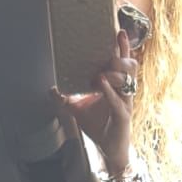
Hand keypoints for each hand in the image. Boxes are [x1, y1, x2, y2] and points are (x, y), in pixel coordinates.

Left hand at [51, 30, 137, 173]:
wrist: (110, 151)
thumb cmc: (99, 127)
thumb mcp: (78, 110)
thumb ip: (65, 98)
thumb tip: (51, 89)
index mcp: (117, 87)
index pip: (122, 62)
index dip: (123, 47)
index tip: (119, 30)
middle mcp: (124, 92)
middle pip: (130, 66)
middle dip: (122, 54)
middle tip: (112, 47)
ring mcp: (126, 103)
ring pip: (128, 81)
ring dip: (116, 71)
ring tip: (103, 67)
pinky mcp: (123, 116)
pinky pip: (118, 101)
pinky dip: (109, 91)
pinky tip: (101, 82)